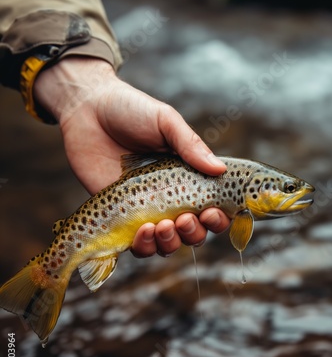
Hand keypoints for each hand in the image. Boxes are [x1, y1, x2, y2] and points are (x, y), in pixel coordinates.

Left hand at [34, 57, 229, 256]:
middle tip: (186, 218)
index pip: (212, 207)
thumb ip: (191, 145)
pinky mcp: (119, 216)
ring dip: (171, 243)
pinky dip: (145, 246)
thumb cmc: (131, 110)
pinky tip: (143, 230)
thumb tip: (220, 170)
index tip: (211, 212)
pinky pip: (136, 244)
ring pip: (166, 244)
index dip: (218, 218)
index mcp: (187, 176)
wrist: (88, 110)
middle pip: (193, 232)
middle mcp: (169, 197)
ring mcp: (144, 209)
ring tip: (162, 226)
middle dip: (194, 233)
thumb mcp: (166, 121)